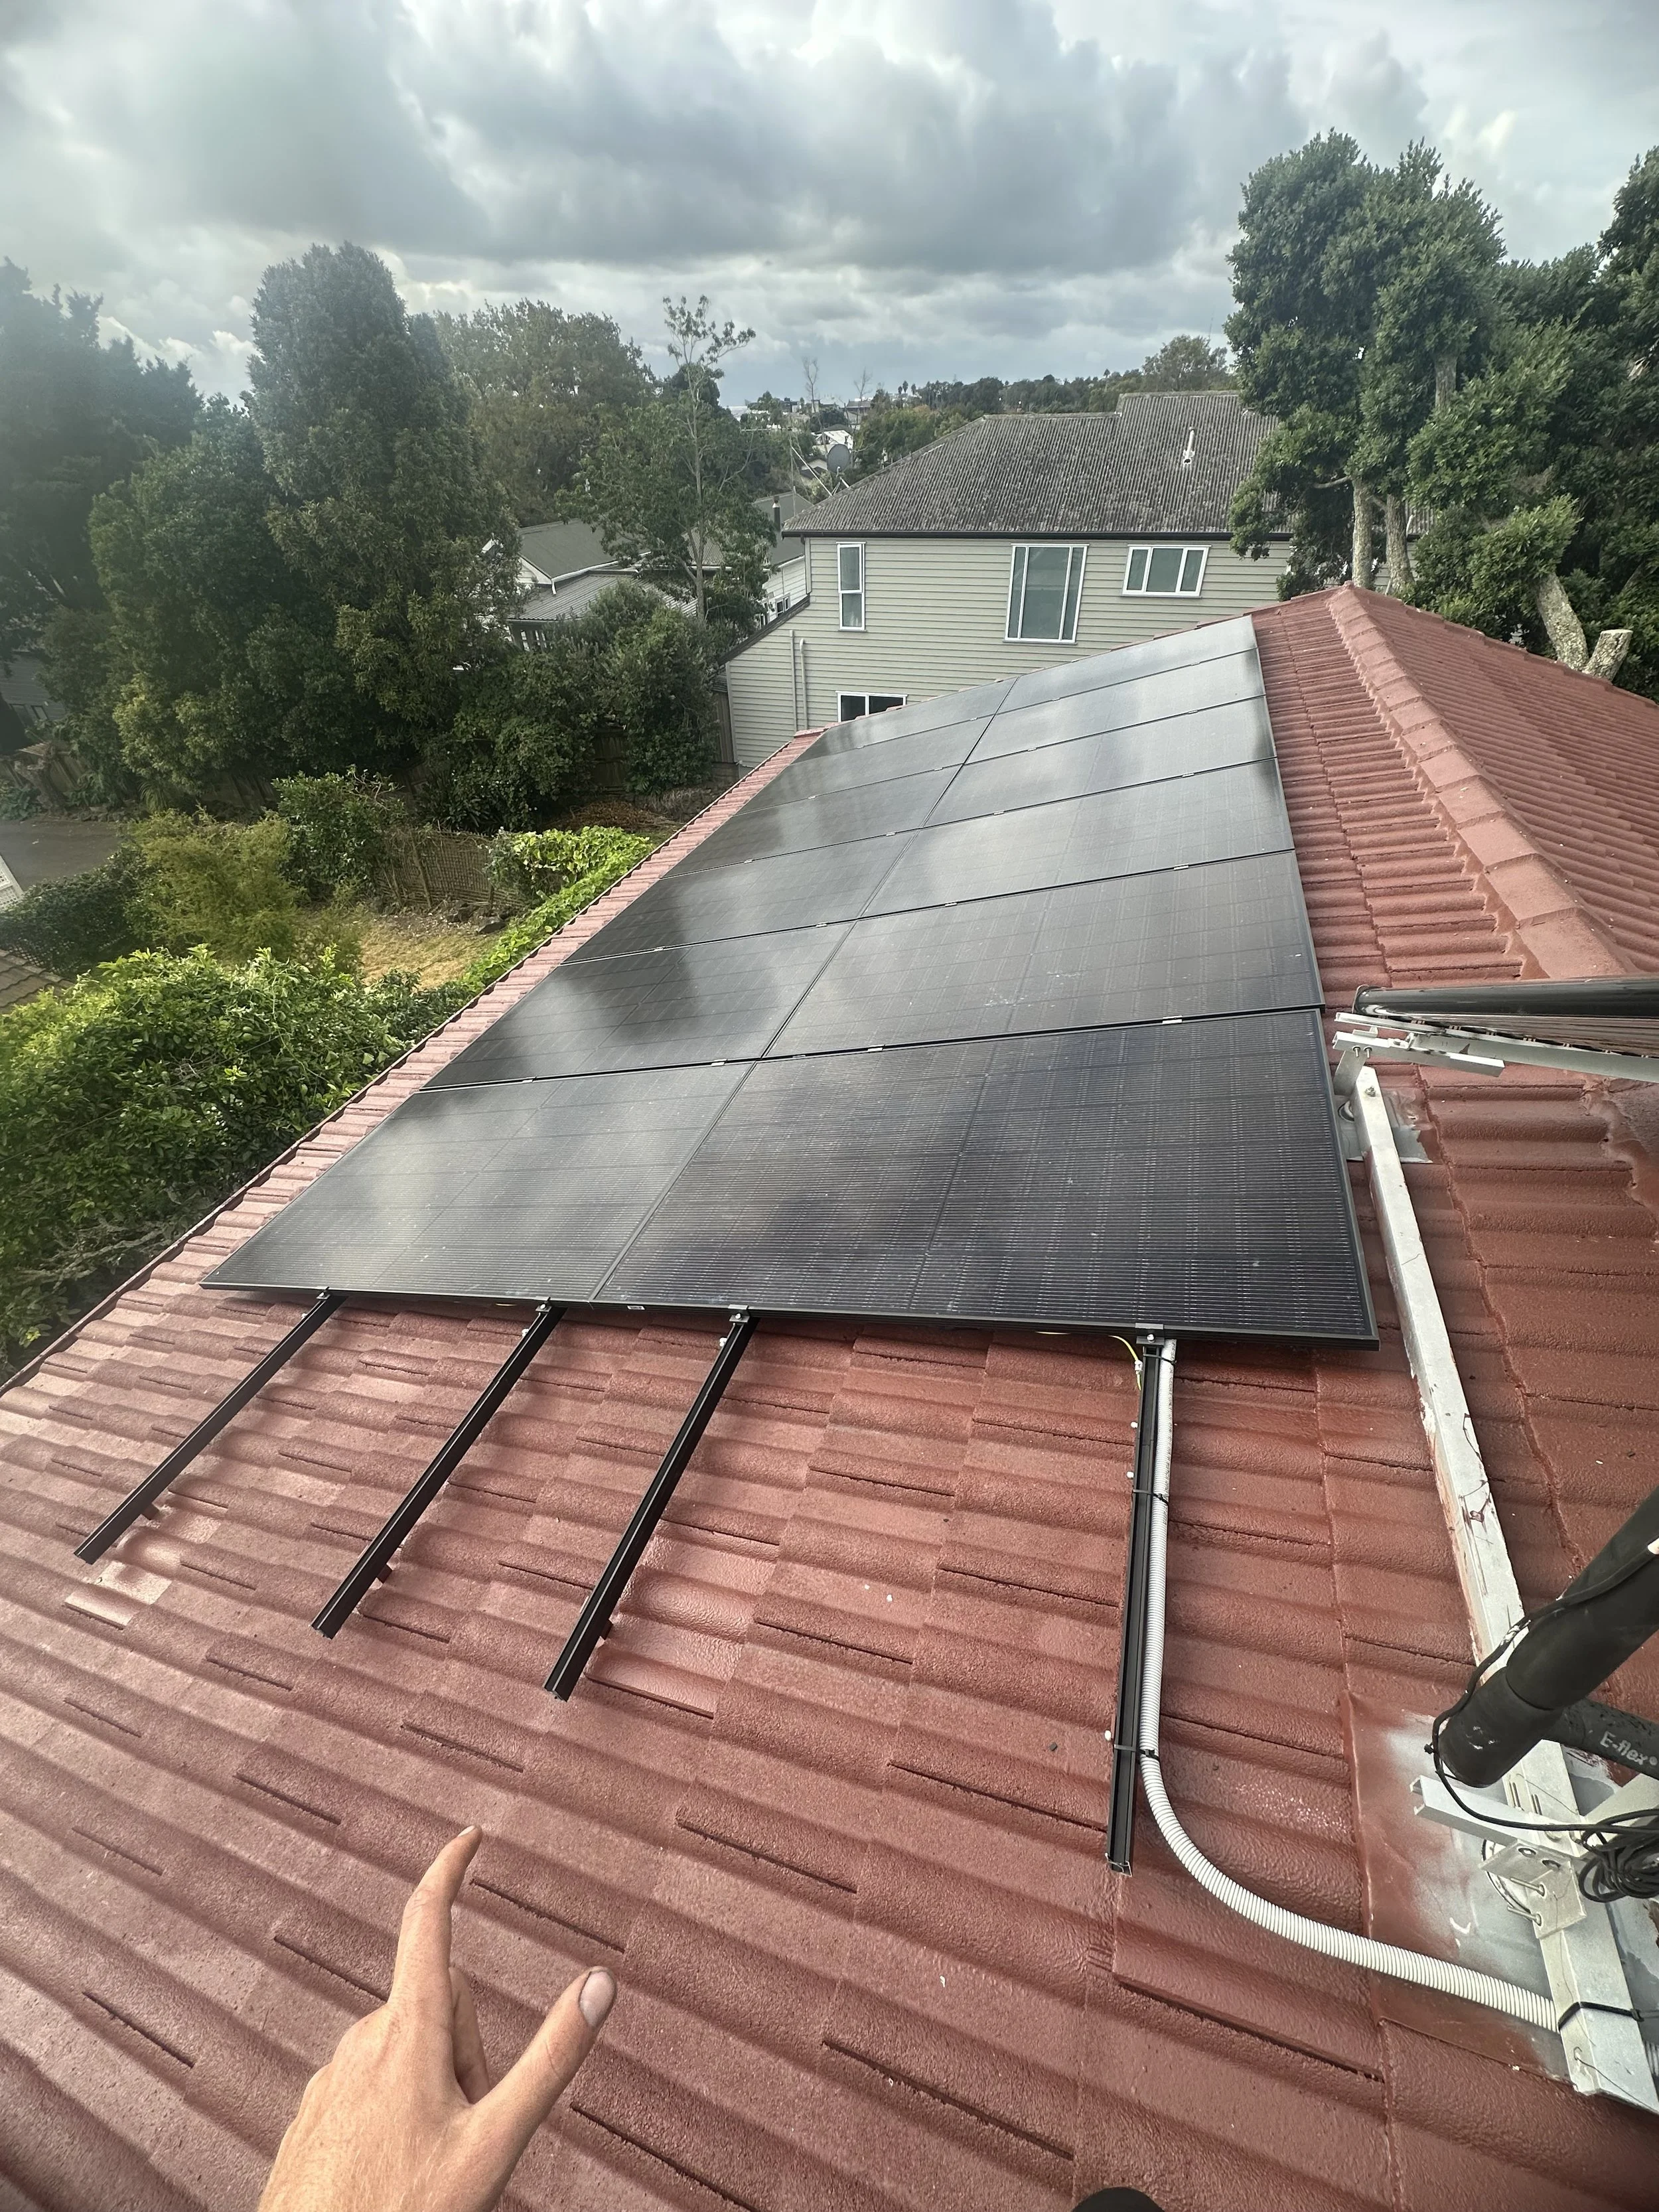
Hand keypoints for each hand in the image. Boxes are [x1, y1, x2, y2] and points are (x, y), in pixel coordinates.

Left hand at [259, 1826, 615, 2211]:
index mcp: (407, 2031)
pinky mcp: (315, 2110)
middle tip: (472, 2124)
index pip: (427, 1920)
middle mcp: (363, 2038)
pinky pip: (372, 2079)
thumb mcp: (495, 2141)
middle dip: (470, 2046)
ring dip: (436, 2080)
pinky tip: (399, 2165)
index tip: (469, 1837)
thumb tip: (599, 1983)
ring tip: (435, 2156)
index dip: (450, 1870)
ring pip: (407, 2044)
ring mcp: (334, 2075)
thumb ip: (550, 2059)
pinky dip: (399, 2104)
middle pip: (439, 2001)